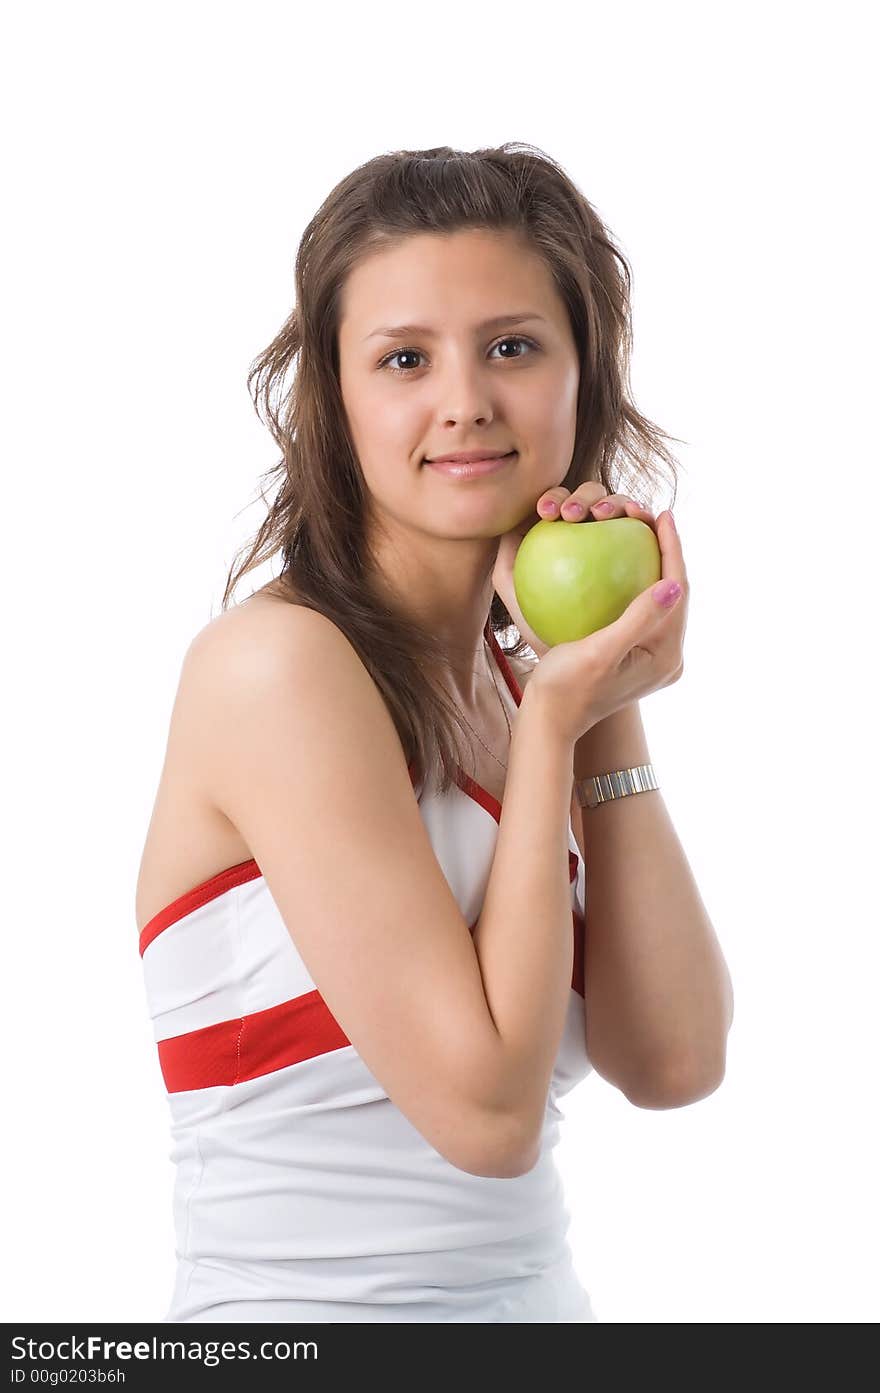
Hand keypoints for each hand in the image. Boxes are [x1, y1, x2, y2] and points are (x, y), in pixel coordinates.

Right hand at [493, 484, 687, 744]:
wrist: (550, 721)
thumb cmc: (565, 689)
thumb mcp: (600, 652)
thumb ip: (638, 619)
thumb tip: (674, 583)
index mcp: (667, 656)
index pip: (678, 590)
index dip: (673, 549)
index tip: (662, 513)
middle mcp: (668, 657)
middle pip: (674, 591)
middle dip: (667, 551)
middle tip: (651, 513)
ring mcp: (653, 658)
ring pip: (660, 597)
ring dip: (652, 562)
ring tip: (638, 528)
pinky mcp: (636, 656)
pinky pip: (641, 608)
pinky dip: (631, 580)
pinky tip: (612, 557)